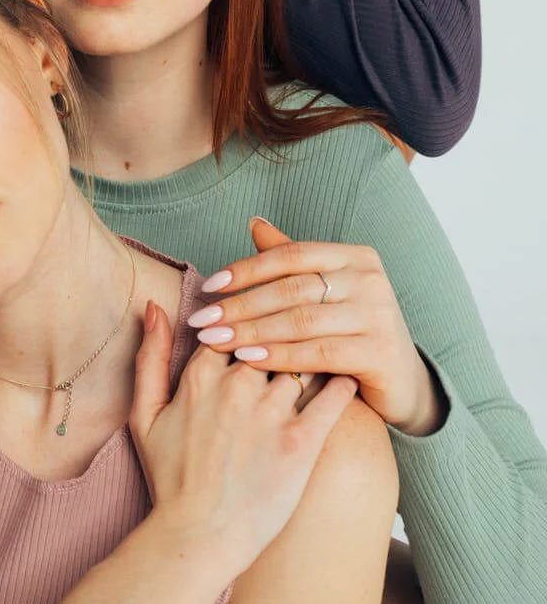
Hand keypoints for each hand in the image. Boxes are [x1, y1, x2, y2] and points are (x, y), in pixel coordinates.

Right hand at [130, 300, 357, 577]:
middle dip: (279, 337)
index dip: (243, 325)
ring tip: (326, 353)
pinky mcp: (302, 443)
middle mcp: (238, 387)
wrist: (198, 537)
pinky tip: (348, 375)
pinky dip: (343, 383)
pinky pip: (333, 398)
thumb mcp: (146, 414)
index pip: (232, 325)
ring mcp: (271, 414)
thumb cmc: (171, 478)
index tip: (255, 329)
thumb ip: (149, 357)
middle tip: (296, 332)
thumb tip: (153, 306)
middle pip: (269, 339)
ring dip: (311, 357)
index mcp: (201, 376)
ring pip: (302, 362)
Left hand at [188, 218, 446, 435]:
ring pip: (300, 321)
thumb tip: (254, 223)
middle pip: (291, 289)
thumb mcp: (325, 290)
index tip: (209, 287)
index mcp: (354, 256)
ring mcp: (378, 314)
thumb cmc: (353, 329)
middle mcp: (369, 278)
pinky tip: (247, 359)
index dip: (246, 269)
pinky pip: (318, 353)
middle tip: (202, 320)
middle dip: (239, 305)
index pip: (290, 255)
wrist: (401, 381)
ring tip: (215, 341)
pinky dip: (278, 355)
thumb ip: (292, 259)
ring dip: (251, 331)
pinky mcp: (379, 352)